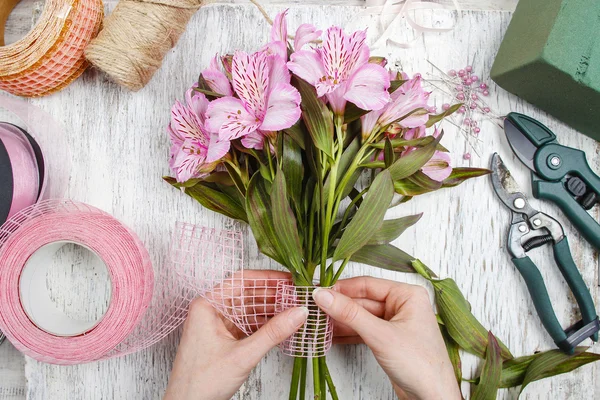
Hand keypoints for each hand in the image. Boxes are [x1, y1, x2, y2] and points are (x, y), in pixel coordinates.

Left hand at [164, 271, 307, 399]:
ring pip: (249, 309)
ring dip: (271, 310)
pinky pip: (247, 324)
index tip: (290, 280)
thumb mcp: (242, 355)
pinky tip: (282, 325)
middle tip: (298, 295)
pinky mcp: (223, 338)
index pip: (242, 280)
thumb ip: (273, 333)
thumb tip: (297, 313)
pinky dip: (264, 324)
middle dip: (273, 295)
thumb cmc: (200, 383)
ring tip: (295, 309)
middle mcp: (211, 311)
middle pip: (247, 294)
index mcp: (207, 305)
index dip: (268, 278)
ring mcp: (217, 325)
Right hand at [313, 277, 460, 399]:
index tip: (319, 292)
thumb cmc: (420, 364)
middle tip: (314, 309)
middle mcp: (402, 306)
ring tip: (318, 324)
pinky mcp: (389, 340)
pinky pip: (364, 331)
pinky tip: (330, 336)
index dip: (341, 288)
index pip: (368, 284)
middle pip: (363, 301)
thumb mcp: (380, 335)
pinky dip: (348, 334)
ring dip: (341, 322)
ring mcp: (395, 323)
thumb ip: (350, 314)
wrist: (433, 398)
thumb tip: (324, 295)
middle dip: (339, 307)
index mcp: (407, 295)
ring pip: (361, 317)